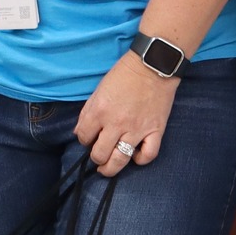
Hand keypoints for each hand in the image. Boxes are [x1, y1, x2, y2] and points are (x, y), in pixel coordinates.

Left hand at [74, 53, 178, 176]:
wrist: (152, 65)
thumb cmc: (124, 75)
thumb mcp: (99, 90)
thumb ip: (87, 112)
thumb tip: (80, 132)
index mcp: (100, 111)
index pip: (83, 137)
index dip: (83, 140)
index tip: (88, 139)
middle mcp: (116, 123)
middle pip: (99, 154)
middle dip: (95, 157)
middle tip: (98, 156)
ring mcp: (137, 129)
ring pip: (120, 160)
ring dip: (111, 168)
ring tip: (108, 168)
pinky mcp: (155, 131)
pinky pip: (148, 155)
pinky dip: (140, 159)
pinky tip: (135, 156)